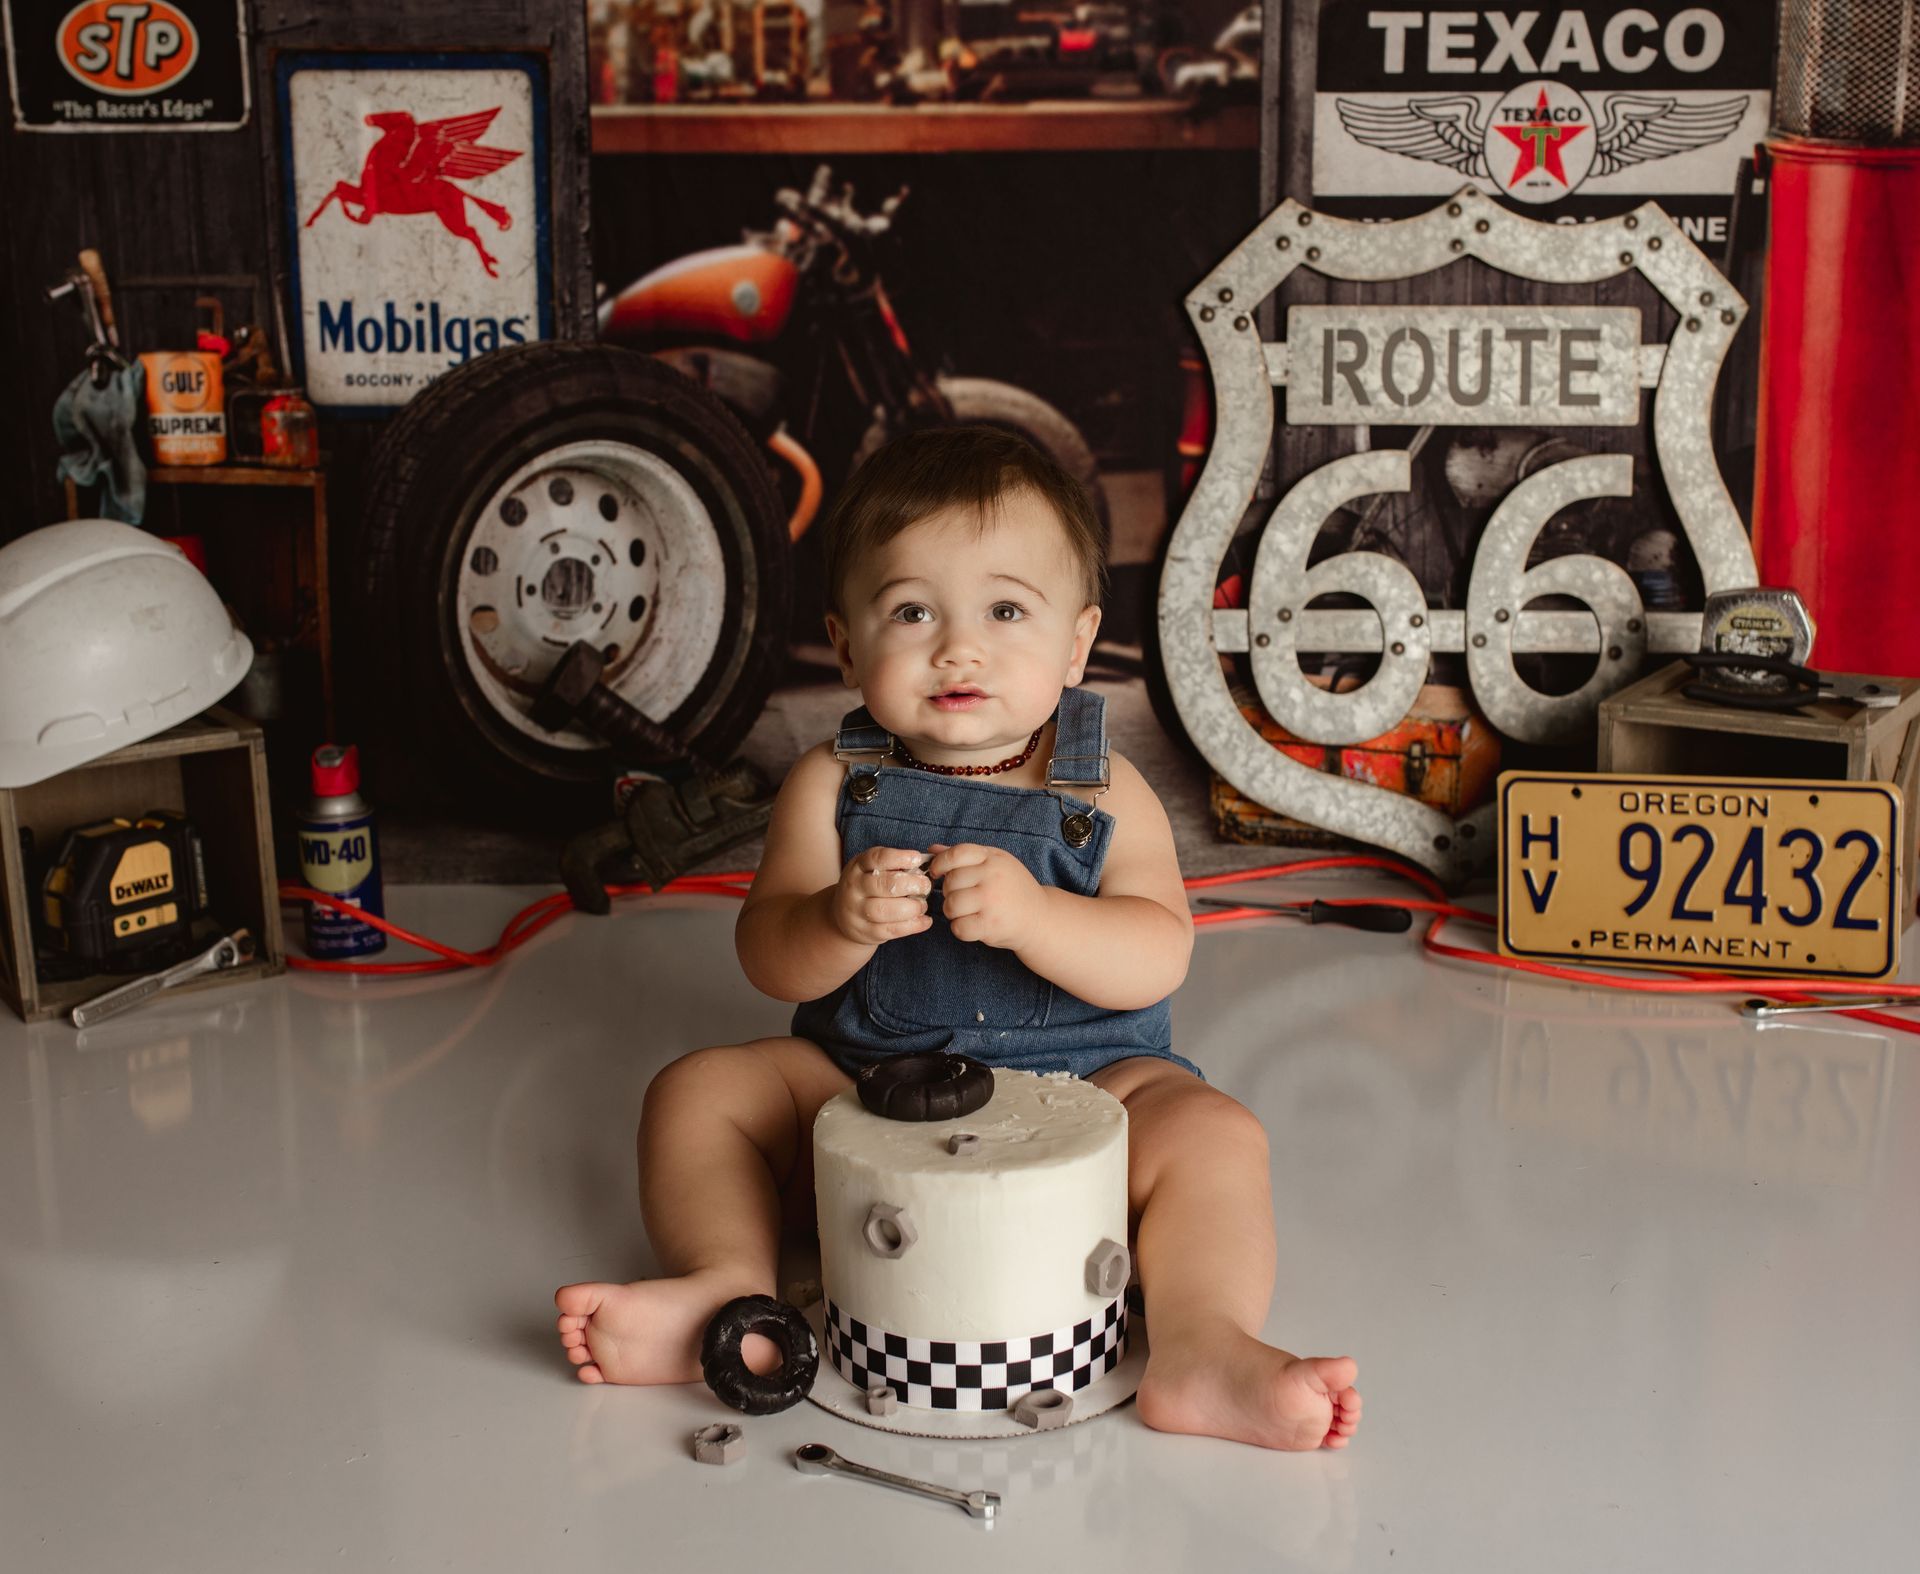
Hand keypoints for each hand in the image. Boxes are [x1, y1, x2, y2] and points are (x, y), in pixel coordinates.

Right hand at [831, 846, 933, 946]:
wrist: (844, 917)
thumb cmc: (867, 887)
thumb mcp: (872, 869)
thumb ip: (893, 866)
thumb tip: (923, 868)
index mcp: (858, 867)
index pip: (877, 858)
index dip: (900, 858)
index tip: (917, 859)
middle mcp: (854, 888)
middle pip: (884, 884)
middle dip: (911, 884)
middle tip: (925, 886)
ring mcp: (857, 911)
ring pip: (886, 910)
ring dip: (912, 907)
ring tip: (922, 905)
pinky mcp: (866, 931)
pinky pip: (892, 929)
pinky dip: (913, 925)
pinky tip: (925, 921)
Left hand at [926, 842, 1044, 950]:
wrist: (1040, 918)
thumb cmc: (1013, 889)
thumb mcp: (995, 863)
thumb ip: (965, 856)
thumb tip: (933, 849)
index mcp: (993, 859)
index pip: (956, 854)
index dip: (940, 863)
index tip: (937, 873)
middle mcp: (992, 877)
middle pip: (950, 882)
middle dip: (949, 892)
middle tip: (962, 897)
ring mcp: (991, 902)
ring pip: (951, 905)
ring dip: (953, 912)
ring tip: (967, 911)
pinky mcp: (990, 925)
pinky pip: (958, 927)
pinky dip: (961, 929)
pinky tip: (972, 924)